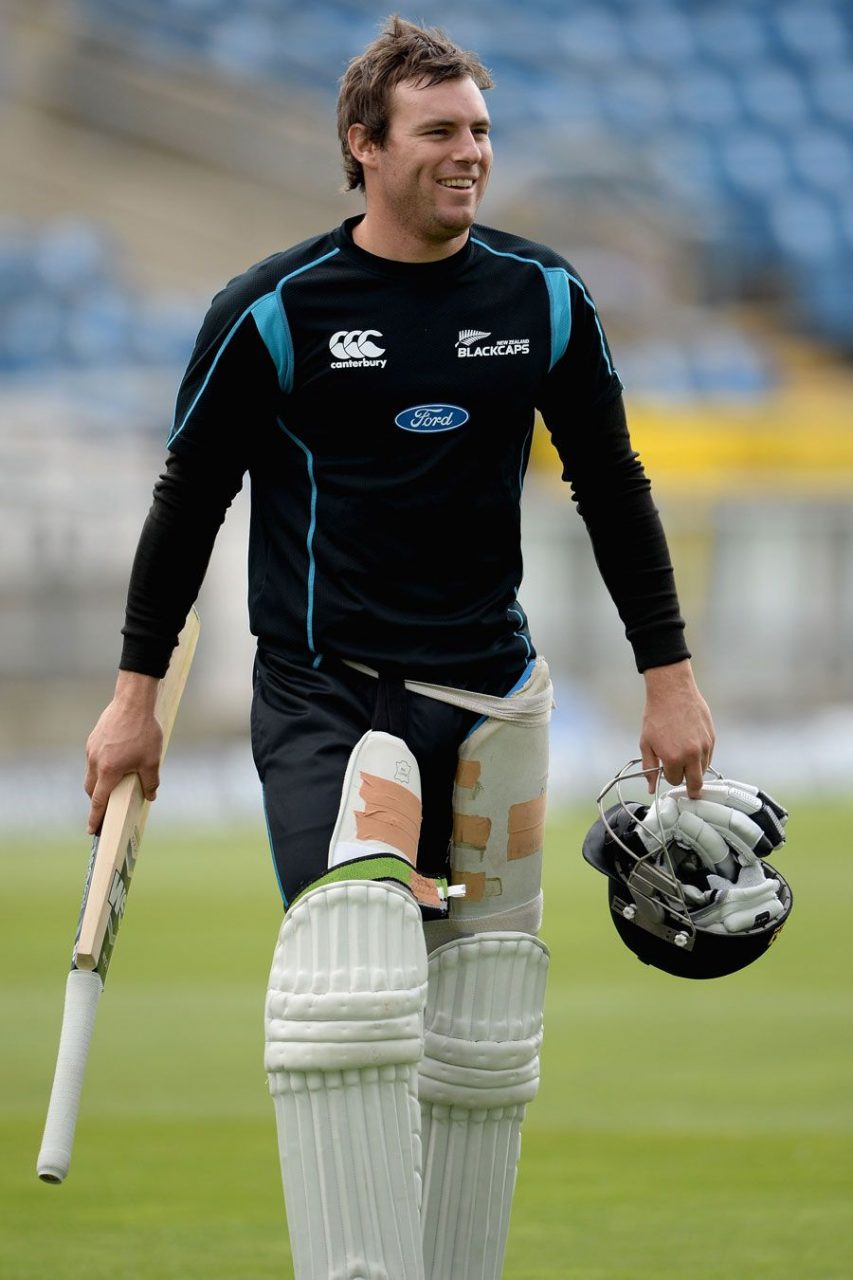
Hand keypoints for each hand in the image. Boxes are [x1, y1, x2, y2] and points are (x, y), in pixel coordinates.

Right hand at [84, 671, 161, 833]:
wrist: (132, 701)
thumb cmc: (144, 731)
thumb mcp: (152, 760)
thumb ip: (151, 781)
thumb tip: (151, 796)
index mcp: (109, 771)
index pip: (99, 801)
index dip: (95, 818)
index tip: (92, 831)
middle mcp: (96, 761)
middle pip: (92, 789)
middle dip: (97, 801)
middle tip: (107, 808)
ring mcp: (92, 749)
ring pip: (91, 773)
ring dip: (100, 782)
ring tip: (114, 784)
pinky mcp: (94, 739)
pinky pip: (94, 759)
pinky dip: (101, 766)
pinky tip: (116, 761)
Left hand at [639, 659, 714, 798]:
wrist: (672, 692)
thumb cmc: (657, 715)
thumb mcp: (646, 744)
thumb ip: (649, 768)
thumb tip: (650, 787)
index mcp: (674, 758)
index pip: (675, 781)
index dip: (670, 776)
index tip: (667, 769)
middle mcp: (692, 755)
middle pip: (696, 783)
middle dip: (690, 787)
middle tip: (688, 788)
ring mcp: (704, 746)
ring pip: (703, 770)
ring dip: (695, 769)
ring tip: (684, 756)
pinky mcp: (712, 738)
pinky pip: (709, 757)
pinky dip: (702, 757)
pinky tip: (692, 747)